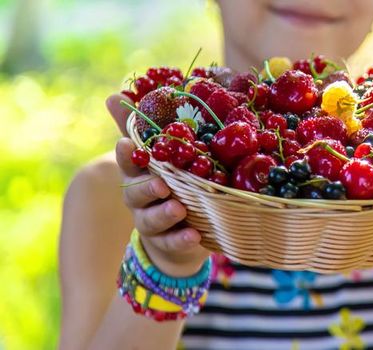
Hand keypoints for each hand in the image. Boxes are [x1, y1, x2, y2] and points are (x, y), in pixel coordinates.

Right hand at [108, 94, 209, 275]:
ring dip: (164, 214)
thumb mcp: (161, 155)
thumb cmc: (172, 181)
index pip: (128, 161)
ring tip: (179, 209)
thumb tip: (113, 94)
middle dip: (147, 187)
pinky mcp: (170, 243)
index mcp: (140, 172)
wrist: (183, 231)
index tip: (128, 144)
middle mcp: (141, 197)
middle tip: (162, 183)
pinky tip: (195, 236)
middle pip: (135, 193)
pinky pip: (173, 243)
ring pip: (152, 219)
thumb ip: (141, 128)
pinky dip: (182, 240)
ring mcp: (154, 222)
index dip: (127, 154)